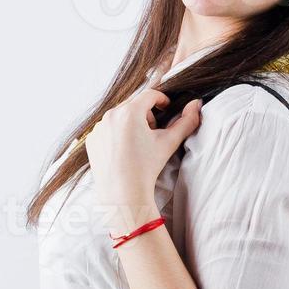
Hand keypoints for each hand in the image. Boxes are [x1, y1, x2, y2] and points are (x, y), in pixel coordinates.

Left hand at [85, 89, 202, 232]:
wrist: (123, 194)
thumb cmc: (147, 168)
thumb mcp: (169, 143)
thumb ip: (186, 122)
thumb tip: (196, 105)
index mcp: (130, 112)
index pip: (150, 95)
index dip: (162, 100)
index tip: (167, 109)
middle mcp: (111, 115)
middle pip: (134, 105)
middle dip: (146, 114)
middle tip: (153, 133)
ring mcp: (99, 127)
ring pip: (120, 116)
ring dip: (131, 123)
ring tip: (138, 145)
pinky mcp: (92, 139)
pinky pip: (107, 129)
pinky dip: (116, 134)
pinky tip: (124, 151)